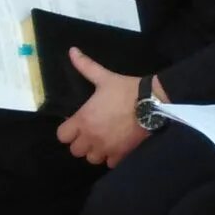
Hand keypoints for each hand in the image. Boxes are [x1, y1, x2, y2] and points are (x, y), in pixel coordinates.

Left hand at [55, 51, 150, 167]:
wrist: (152, 103)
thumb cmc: (125, 90)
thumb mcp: (104, 77)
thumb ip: (86, 66)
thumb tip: (71, 51)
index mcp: (83, 119)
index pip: (62, 136)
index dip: (68, 131)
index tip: (76, 125)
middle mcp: (91, 137)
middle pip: (75, 150)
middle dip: (82, 143)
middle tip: (91, 133)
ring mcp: (106, 148)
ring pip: (92, 159)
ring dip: (96, 151)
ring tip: (104, 142)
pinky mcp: (121, 154)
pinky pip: (110, 163)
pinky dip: (112, 158)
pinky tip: (117, 148)